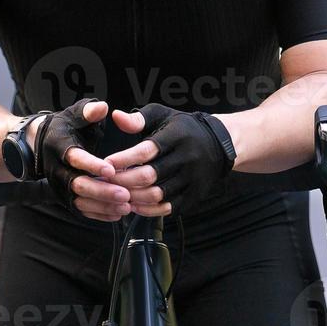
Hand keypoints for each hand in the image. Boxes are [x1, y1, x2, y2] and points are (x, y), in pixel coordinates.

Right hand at [33, 99, 131, 222]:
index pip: (74, 158)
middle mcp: (56, 170)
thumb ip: (88, 111)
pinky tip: (117, 213)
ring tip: (126, 206)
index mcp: (58, 147)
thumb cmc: (64, 127)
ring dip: (103, 205)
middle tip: (125, 194)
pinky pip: (81, 210)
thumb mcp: (74, 114)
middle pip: (77, 185)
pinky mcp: (65, 197)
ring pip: (80, 201)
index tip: (111, 169)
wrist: (40, 144)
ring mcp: (59, 186)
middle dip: (102, 191)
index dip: (92, 164)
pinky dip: (98, 213)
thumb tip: (102, 107)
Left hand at [103, 103, 236, 216]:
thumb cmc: (183, 128)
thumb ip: (139, 119)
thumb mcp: (163, 116)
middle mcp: (187, 158)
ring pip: (157, 195)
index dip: (124, 159)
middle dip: (124, 180)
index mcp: (177, 136)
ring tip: (117, 193)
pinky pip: (168, 208)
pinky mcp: (195, 195)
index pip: (147, 150)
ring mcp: (192, 179)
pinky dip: (148, 210)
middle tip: (107, 181)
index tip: (107, 163)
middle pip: (150, 175)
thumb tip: (116, 117)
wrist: (219, 144)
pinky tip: (134, 205)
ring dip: (134, 197)